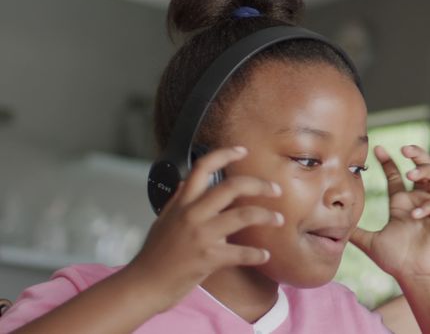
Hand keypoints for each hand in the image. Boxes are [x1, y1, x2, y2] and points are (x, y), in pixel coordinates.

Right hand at [123, 146, 283, 311]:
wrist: (143, 286)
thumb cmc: (154, 256)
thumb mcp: (162, 221)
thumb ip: (176, 201)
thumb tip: (184, 181)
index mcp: (182, 204)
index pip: (202, 168)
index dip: (224, 154)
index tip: (243, 150)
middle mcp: (192, 215)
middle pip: (231, 186)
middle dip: (259, 185)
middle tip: (276, 189)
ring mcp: (200, 236)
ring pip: (243, 215)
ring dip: (266, 216)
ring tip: (279, 219)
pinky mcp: (207, 258)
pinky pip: (240, 252)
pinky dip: (257, 254)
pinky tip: (265, 255)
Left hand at [350, 145, 429, 279]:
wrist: (415, 275)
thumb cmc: (397, 260)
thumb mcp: (370, 242)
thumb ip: (356, 232)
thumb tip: (334, 228)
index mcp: (402, 203)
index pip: (396, 175)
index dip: (388, 161)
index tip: (377, 149)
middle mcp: (419, 199)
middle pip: (423, 166)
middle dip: (417, 153)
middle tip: (405, 149)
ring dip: (426, 169)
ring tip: (411, 174)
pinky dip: (429, 204)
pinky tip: (415, 215)